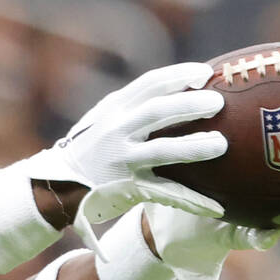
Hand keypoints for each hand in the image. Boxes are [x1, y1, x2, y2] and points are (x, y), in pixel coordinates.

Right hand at [19, 63, 227, 250]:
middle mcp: (116, 131)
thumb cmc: (90, 146)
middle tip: (219, 102)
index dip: (179, 75)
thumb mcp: (104, 117)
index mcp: (114, 109)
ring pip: (161, 150)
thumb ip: (133, 105)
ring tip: (221, 144)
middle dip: (189, 104)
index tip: (205, 72)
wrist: (58, 184)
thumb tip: (179, 86)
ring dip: (192, 147)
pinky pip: (164, 193)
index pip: (149, 84)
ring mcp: (121, 160)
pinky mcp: (128, 187)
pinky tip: (215, 206)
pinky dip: (191, 200)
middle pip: (156, 111)